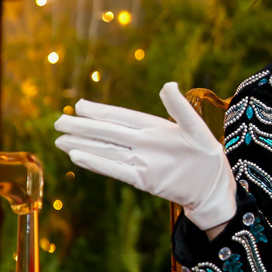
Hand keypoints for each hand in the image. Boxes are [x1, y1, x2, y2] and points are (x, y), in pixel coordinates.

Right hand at [54, 82, 236, 230]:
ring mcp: (141, 161)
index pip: (122, 116)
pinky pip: (116, 170)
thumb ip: (180, 109)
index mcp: (154, 128)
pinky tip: (77, 158)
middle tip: (58, 122)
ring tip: (59, 140)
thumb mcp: (197, 129)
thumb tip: (167, 84)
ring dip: (83, 146)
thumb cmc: (207, 155)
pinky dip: (97, 164)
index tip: (79, 105)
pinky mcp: (142, 179)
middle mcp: (143, 143)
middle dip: (84, 128)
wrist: (213, 187)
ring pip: (106, 151)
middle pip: (108, 133)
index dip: (101, 111)